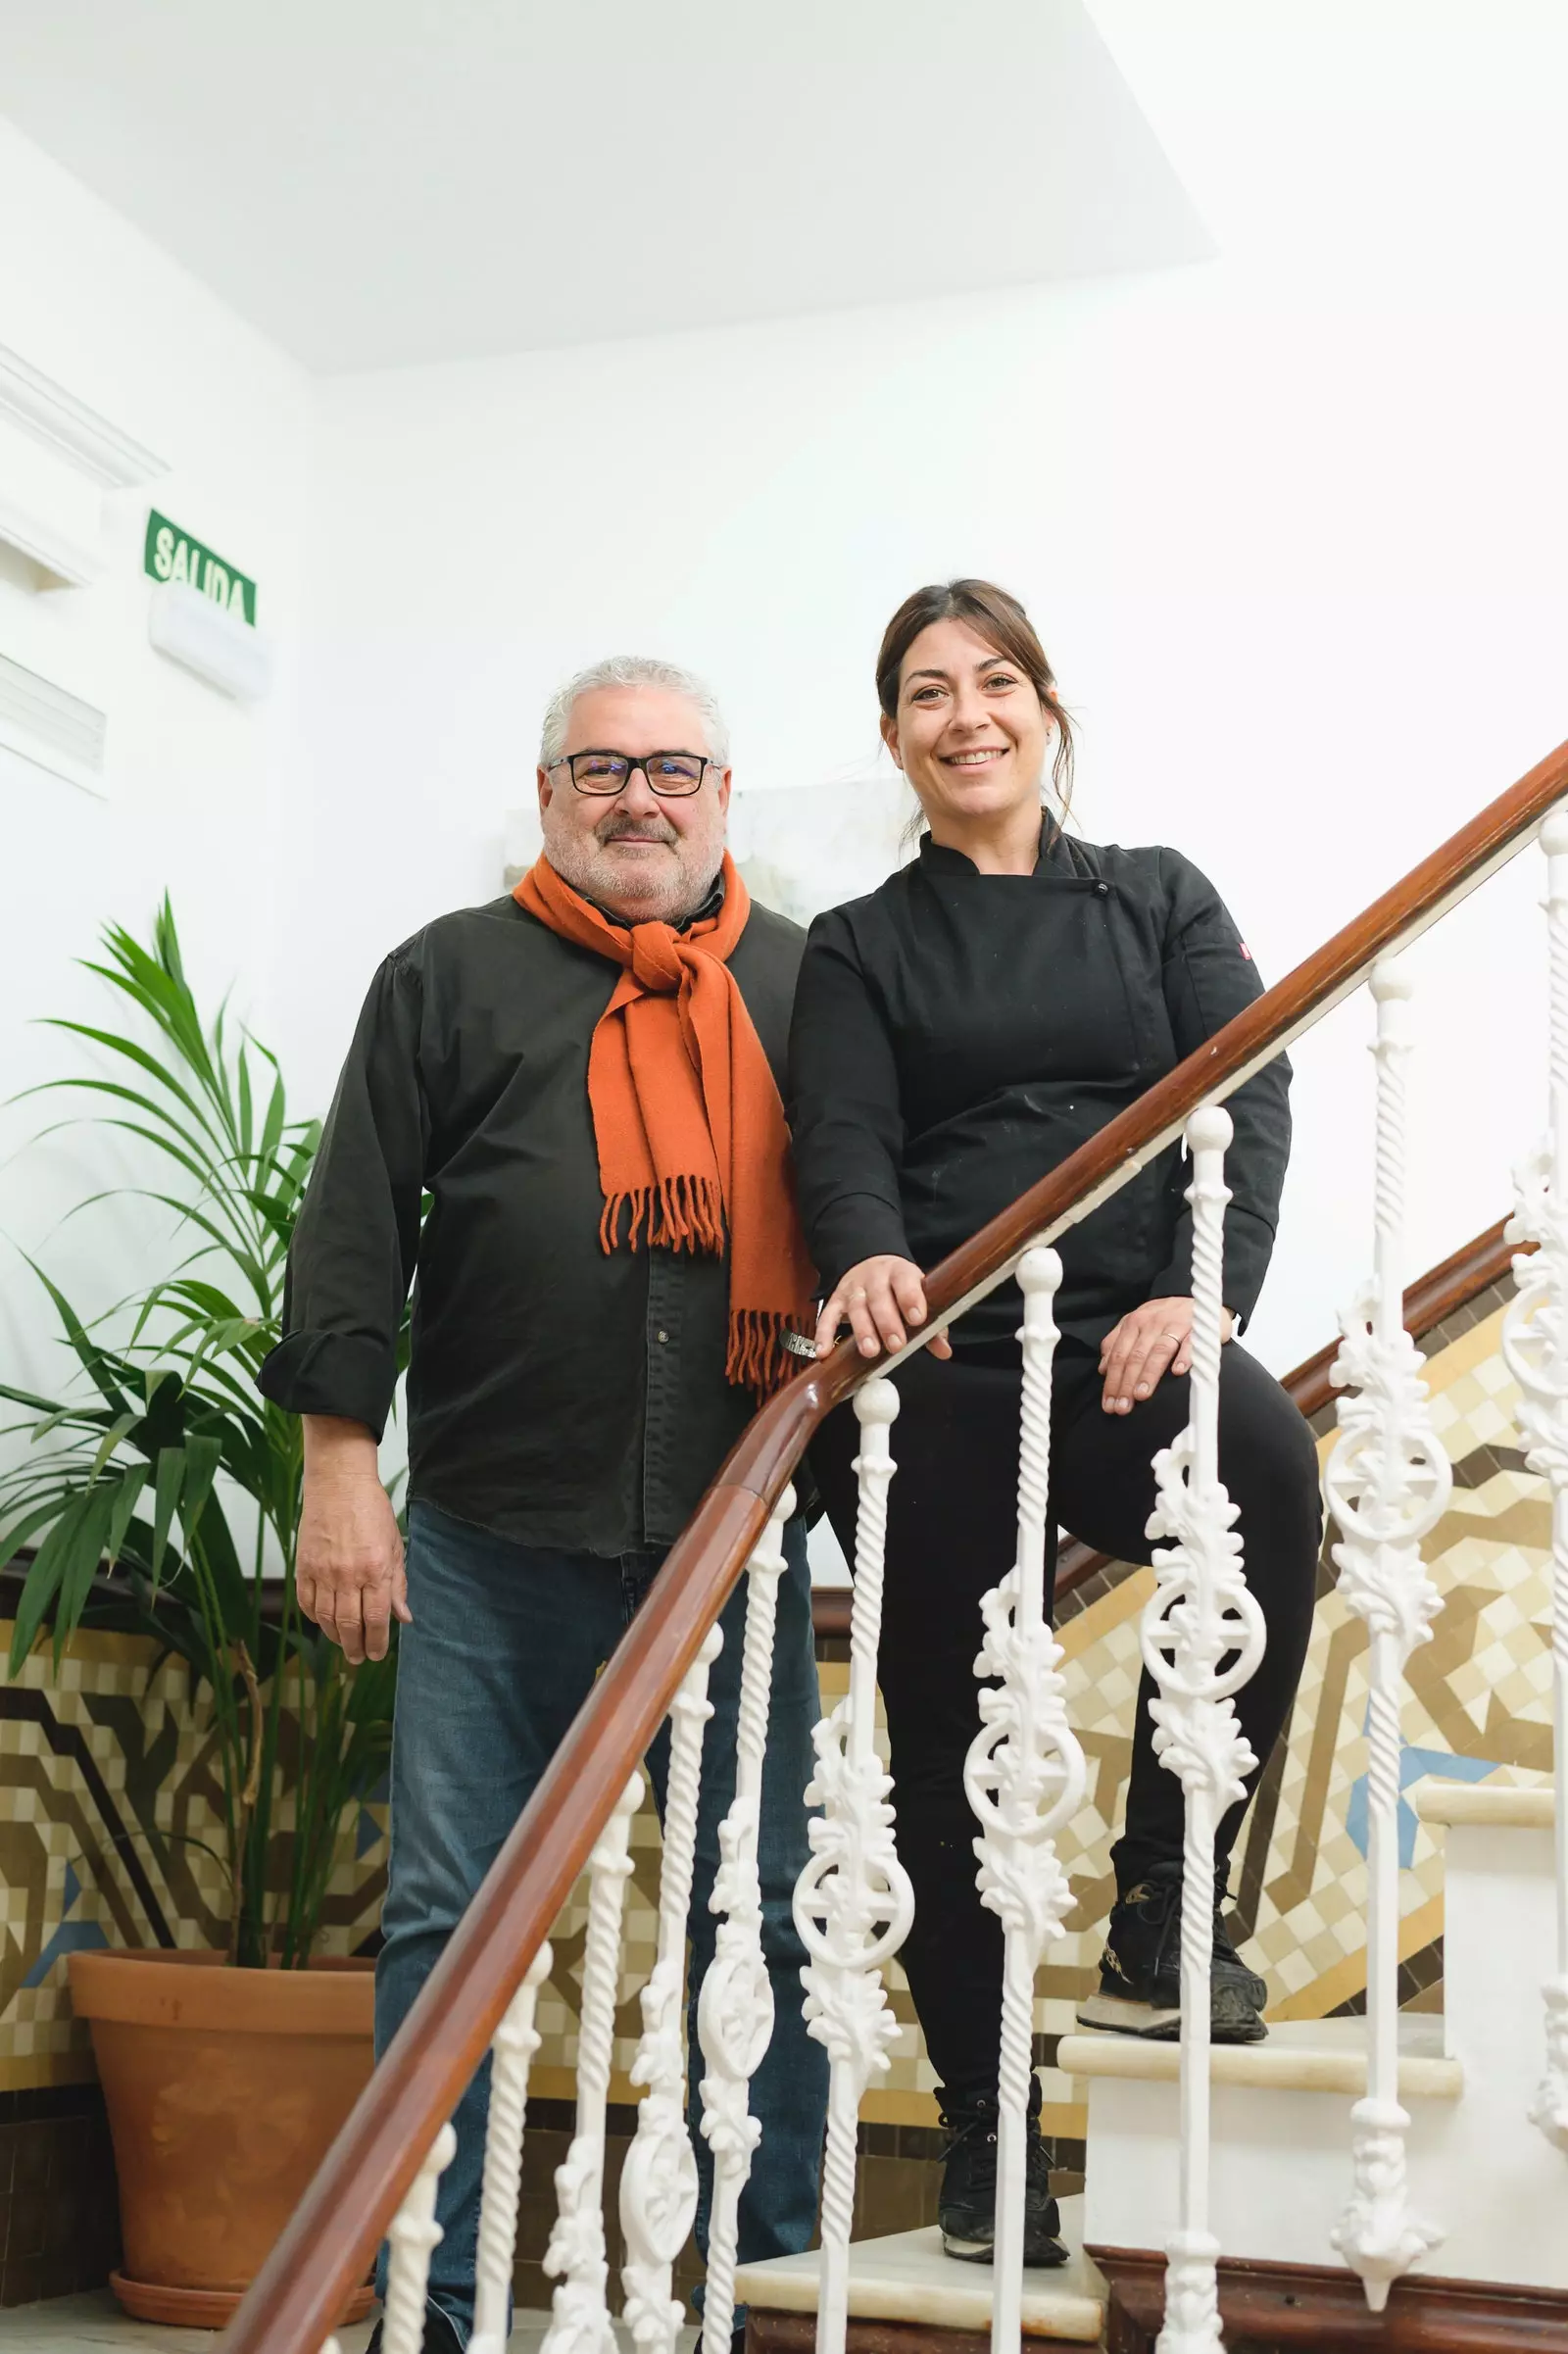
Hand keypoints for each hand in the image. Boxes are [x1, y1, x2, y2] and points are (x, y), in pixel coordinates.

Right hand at [296, 1416, 411, 1662]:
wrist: (339, 1484)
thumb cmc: (372, 1512)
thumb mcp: (396, 1545)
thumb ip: (398, 1584)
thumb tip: (404, 1618)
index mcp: (376, 1569)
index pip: (377, 1618)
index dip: (378, 1642)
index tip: (377, 1655)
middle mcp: (349, 1574)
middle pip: (350, 1625)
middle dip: (356, 1648)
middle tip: (359, 1659)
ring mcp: (323, 1571)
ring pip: (326, 1619)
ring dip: (335, 1637)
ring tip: (344, 1645)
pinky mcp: (304, 1566)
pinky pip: (307, 1602)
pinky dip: (314, 1617)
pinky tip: (323, 1622)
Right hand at [814, 1255, 952, 1361]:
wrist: (870, 1264)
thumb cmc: (899, 1288)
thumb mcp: (918, 1297)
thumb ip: (933, 1326)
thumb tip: (944, 1351)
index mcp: (900, 1272)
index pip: (905, 1281)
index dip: (910, 1298)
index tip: (917, 1319)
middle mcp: (875, 1277)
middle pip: (879, 1298)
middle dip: (887, 1322)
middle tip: (896, 1346)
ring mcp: (853, 1289)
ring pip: (856, 1307)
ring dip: (862, 1330)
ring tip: (870, 1351)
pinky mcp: (836, 1300)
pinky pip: (828, 1317)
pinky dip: (823, 1334)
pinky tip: (823, 1352)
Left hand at [1097, 1296, 1234, 1414]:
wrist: (1197, 1301)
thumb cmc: (1163, 1318)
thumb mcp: (1137, 1324)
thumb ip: (1117, 1343)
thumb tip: (1102, 1368)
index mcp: (1133, 1323)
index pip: (1118, 1356)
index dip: (1111, 1381)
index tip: (1109, 1404)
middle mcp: (1151, 1323)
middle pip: (1135, 1356)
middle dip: (1126, 1384)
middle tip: (1122, 1408)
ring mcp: (1175, 1325)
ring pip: (1158, 1351)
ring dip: (1148, 1374)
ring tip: (1141, 1395)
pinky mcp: (1198, 1328)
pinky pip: (1190, 1343)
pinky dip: (1184, 1356)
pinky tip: (1178, 1372)